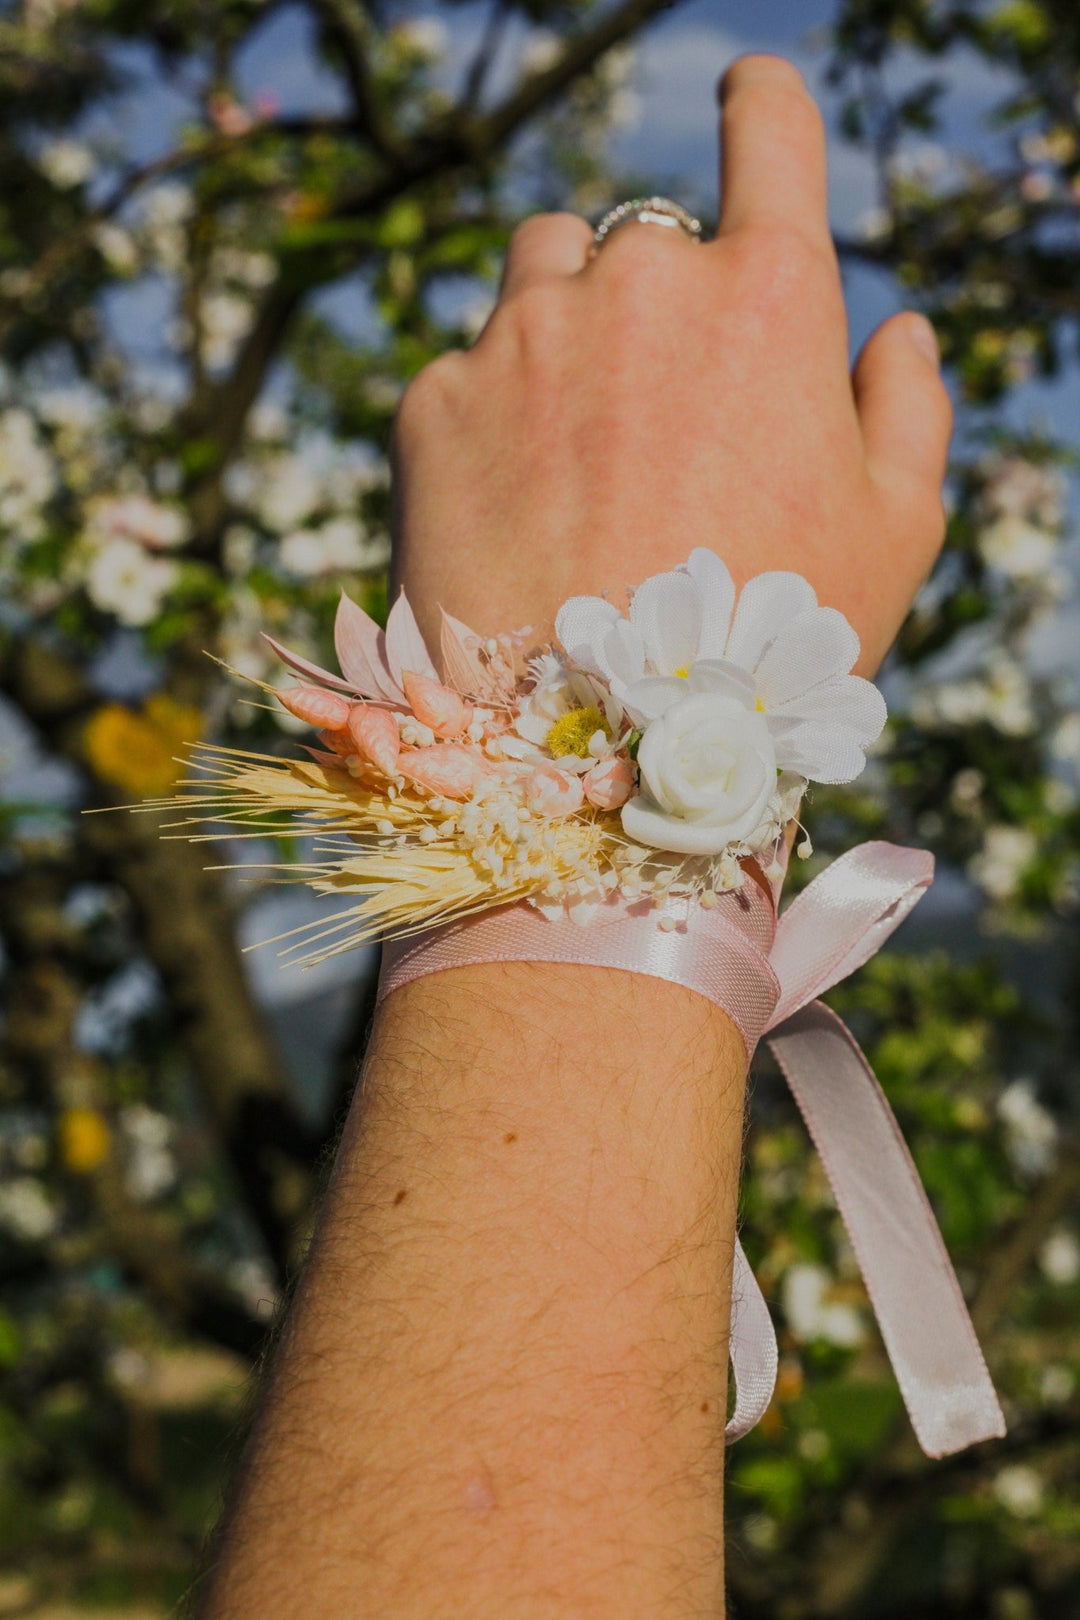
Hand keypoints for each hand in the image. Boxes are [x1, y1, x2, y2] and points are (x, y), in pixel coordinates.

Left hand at [392, 54, 950, 675]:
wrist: (590, 754)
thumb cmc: (766, 650)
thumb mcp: (892, 539)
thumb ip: (908, 410)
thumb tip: (897, 330)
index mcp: (767, 297)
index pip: (771, 130)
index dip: (763, 108)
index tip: (749, 101)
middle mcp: (639, 285)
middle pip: (638, 234)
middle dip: (648, 300)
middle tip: (656, 422)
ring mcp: (524, 336)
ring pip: (539, 274)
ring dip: (562, 332)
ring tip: (579, 461)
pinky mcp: (430, 400)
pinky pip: (464, 367)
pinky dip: (489, 419)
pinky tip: (515, 516)